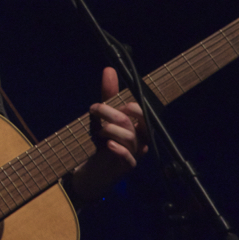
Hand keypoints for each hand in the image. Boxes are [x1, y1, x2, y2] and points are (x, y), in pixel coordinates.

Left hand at [70, 67, 147, 201]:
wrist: (96, 169)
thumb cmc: (104, 140)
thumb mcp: (104, 116)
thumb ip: (108, 95)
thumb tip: (109, 69)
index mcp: (138, 126)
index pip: (143, 112)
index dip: (130, 107)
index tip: (110, 104)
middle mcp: (141, 139)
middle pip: (136, 123)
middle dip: (115, 114)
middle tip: (96, 109)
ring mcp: (135, 154)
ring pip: (130, 138)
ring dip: (110, 130)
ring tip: (98, 131)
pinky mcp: (127, 167)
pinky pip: (129, 158)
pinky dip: (119, 149)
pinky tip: (108, 144)